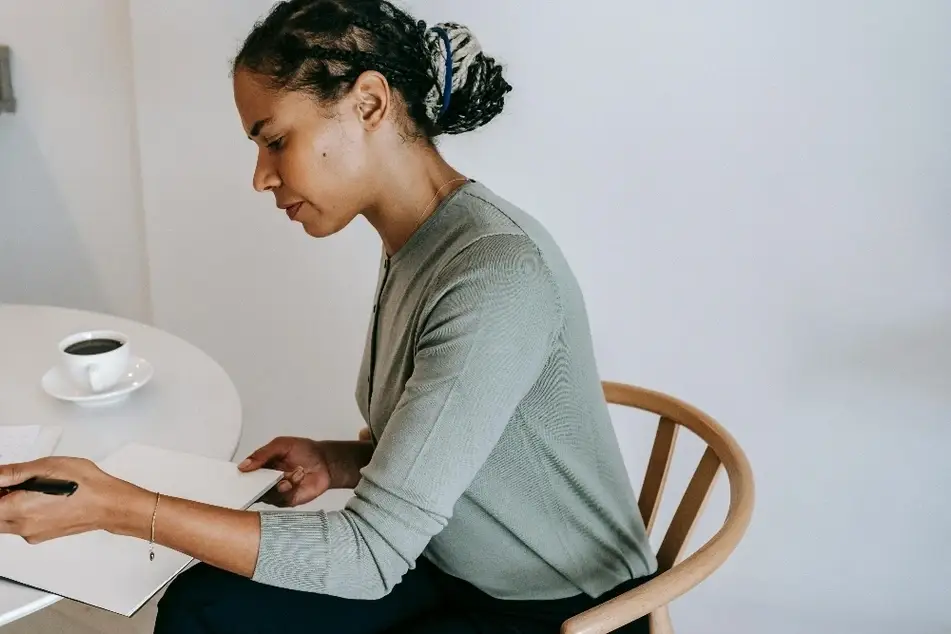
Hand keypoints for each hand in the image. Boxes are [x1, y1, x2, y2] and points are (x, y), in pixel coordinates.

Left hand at [0, 457, 146, 543]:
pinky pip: (20, 527)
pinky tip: (40, 498)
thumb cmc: (85, 485)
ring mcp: (32, 534)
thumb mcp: (47, 466)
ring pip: (5, 523)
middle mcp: (22, 526)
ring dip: (8, 506)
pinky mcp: (41, 536)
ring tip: (30, 488)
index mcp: (19, 508)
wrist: (108, 505)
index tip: (6, 482)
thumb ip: (13, 472)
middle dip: (1, 498)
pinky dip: (22, 513)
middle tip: (14, 483)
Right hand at [238, 437, 329, 507]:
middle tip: (271, 475)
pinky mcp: (287, 500)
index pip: (243, 476)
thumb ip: (262, 454)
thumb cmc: (304, 451)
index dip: (239, 477)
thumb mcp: (281, 445)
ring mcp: (275, 493)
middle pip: (251, 490)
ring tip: (295, 472)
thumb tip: (243, 465)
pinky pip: (282, 498)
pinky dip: (291, 487)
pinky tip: (299, 476)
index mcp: (260, 468)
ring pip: (267, 495)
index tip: (241, 474)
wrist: (325, 461)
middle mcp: (265, 482)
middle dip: (259, 483)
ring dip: (281, 483)